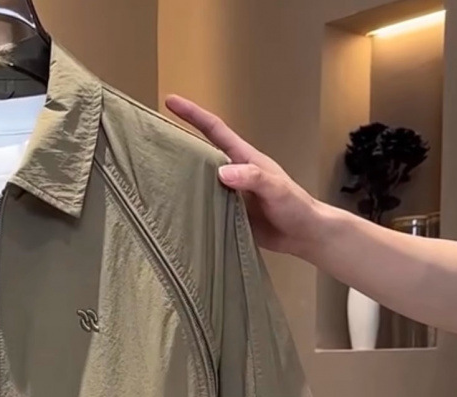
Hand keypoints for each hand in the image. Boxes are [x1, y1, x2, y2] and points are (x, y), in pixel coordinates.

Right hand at [165, 95, 322, 257]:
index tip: (171, 101)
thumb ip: (252, 178)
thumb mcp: (276, 189)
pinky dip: (189, 203)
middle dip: (179, 141)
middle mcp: (233, 172)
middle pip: (202, 151)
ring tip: (153, 173)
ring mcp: (229, 193)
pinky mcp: (228, 213)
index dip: (193, 114)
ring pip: (200, 179)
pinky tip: (173, 208)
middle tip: (152, 138)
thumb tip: (221, 172)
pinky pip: (204, 204)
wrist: (304, 235)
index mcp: (244, 159)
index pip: (215, 130)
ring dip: (180, 175)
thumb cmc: (296, 207)